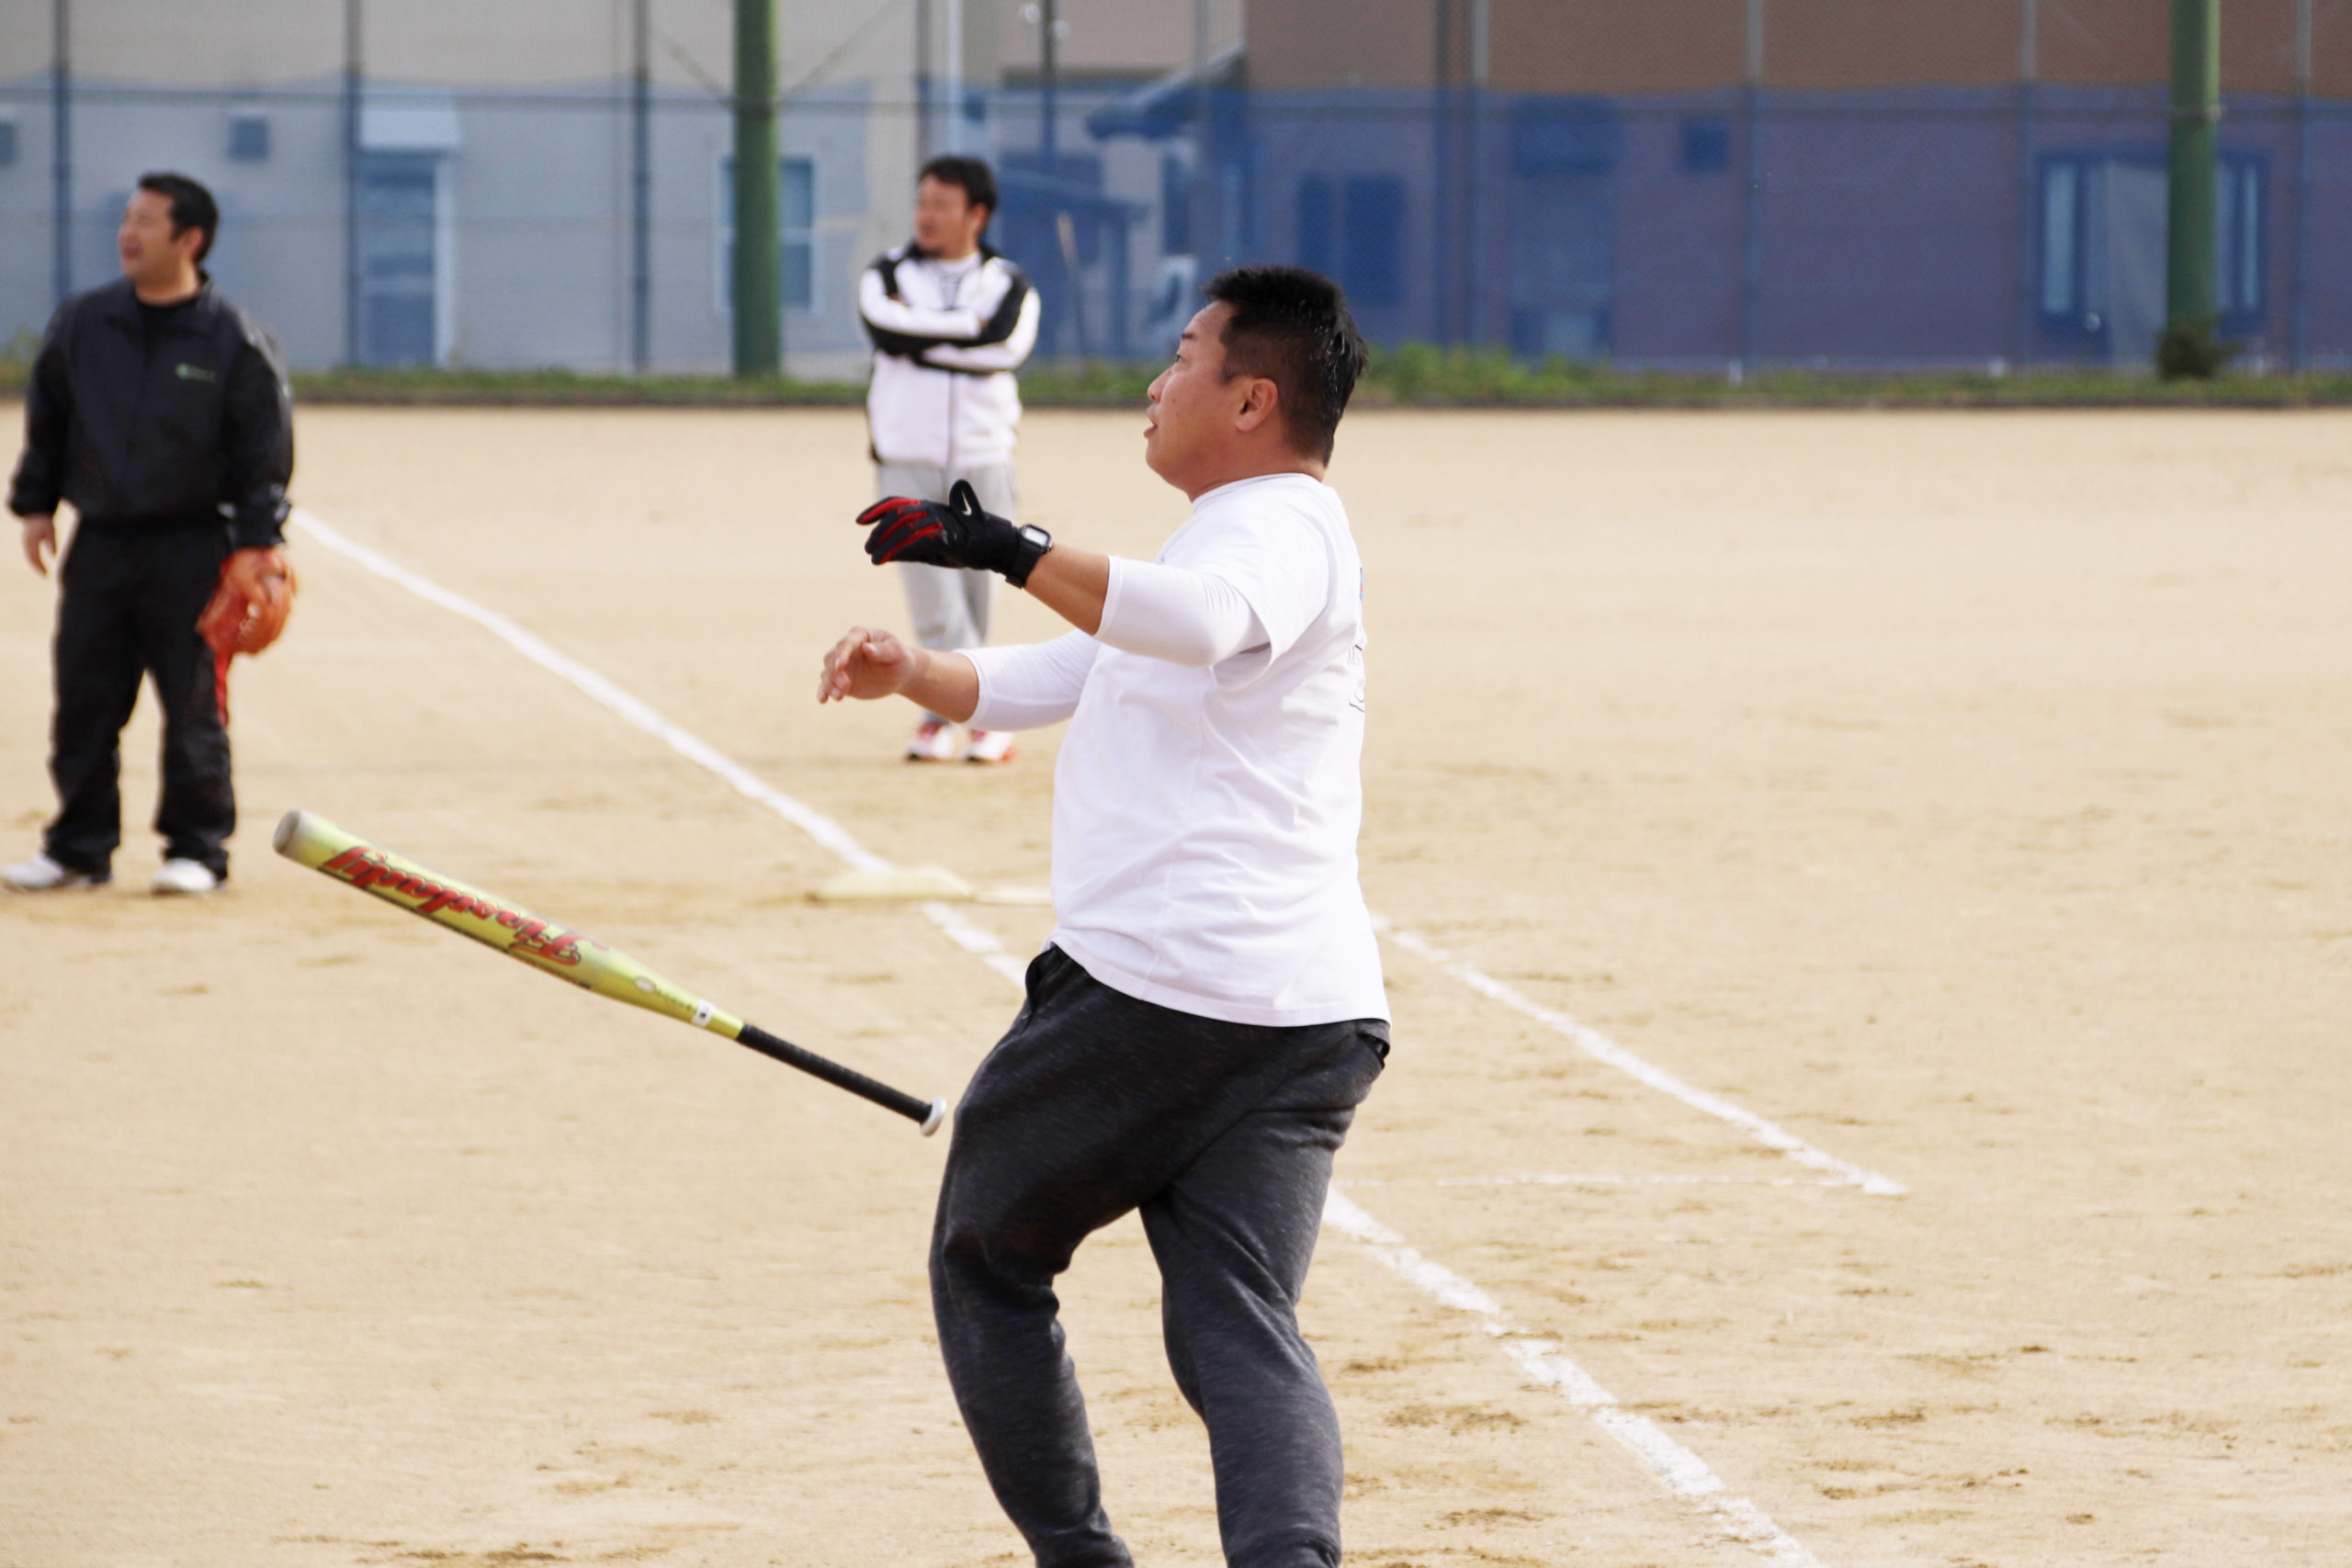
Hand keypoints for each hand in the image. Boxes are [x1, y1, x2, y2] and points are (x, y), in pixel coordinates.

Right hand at [20, 515, 55, 575]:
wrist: (35, 512)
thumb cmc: (44, 521)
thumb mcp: (51, 531)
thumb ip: (52, 543)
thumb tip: (53, 557)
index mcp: (32, 540)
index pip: (35, 557)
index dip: (40, 566)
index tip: (47, 574)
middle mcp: (27, 542)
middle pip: (31, 558)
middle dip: (38, 568)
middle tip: (46, 576)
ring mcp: (26, 542)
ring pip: (29, 556)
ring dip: (36, 565)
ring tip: (44, 572)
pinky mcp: (27, 541)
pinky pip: (30, 553)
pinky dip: (34, 560)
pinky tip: (41, 565)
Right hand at [818, 625, 922, 704]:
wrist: (898, 674)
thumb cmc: (899, 658)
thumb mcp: (897, 652)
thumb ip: (884, 650)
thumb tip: (868, 648)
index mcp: (859, 636)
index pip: (846, 643)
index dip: (842, 654)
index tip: (840, 666)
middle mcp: (846, 649)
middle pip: (831, 658)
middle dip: (835, 672)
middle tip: (846, 686)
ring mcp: (842, 666)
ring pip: (827, 673)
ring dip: (830, 685)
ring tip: (839, 697)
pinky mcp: (840, 681)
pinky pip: (827, 685)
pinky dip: (823, 692)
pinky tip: (823, 700)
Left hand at [855, 480, 1049, 586]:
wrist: (997, 546)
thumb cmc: (968, 546)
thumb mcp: (935, 547)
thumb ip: (912, 548)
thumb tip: (888, 554)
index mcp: (929, 507)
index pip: (897, 502)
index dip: (876, 510)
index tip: (860, 522)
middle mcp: (932, 509)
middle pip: (896, 514)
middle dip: (878, 531)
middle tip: (868, 547)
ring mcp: (939, 520)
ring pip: (903, 526)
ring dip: (884, 542)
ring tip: (873, 557)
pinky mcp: (946, 535)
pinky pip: (915, 541)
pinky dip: (897, 550)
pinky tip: (885, 560)